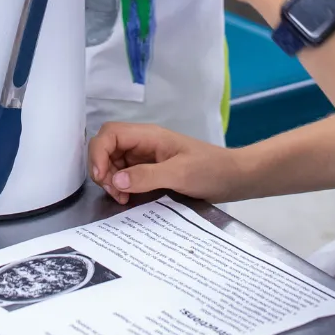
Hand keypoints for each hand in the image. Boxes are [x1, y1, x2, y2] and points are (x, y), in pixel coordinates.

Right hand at [88, 121, 246, 203]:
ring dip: (110, 180)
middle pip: (108, 148)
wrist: (235, 178)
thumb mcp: (180, 174)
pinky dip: (120, 187)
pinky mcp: (151, 172)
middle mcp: (143, 144)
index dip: (98, 152)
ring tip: (120, 199)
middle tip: (113, 193)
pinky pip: (126, 176)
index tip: (102, 177)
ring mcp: (146, 158)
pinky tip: (127, 199)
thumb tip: (115, 181)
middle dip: (102, 168)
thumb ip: (147, 176)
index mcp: (149, 136)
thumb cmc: (211, 170)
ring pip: (114, 163)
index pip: (110, 134)